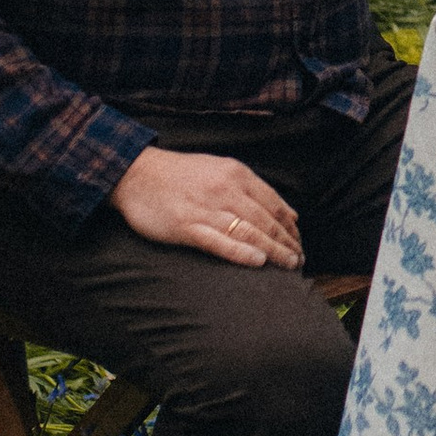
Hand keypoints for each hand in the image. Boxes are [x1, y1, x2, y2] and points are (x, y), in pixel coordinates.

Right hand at [109, 148, 301, 267]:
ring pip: (248, 232)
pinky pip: (219, 241)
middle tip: (300, 260)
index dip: (290, 227)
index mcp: (236, 174)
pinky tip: (258, 262)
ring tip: (289, 265)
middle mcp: (225, 190)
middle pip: (265, 220)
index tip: (299, 243)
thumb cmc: (180, 175)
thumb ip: (254, 189)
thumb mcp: (221, 170)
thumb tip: (289, 213)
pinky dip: (240, 251)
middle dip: (287, 242)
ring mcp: (206, 208)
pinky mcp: (186, 226)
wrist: (136, 173)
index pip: (274, 204)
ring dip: (273, 250)